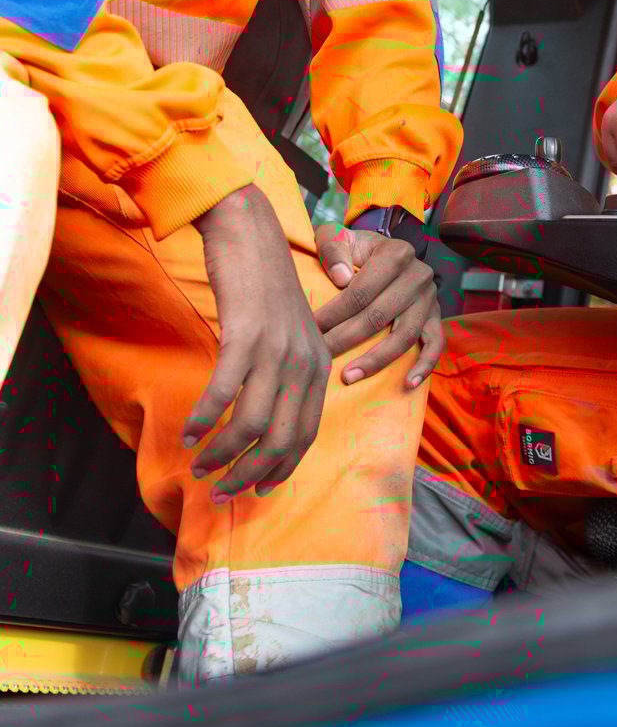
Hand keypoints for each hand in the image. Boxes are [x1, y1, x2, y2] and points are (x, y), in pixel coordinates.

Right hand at [186, 184, 330, 500]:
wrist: (249, 233)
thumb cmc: (264, 285)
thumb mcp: (292, 332)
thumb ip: (289, 372)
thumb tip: (268, 421)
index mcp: (319, 365)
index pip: (306, 436)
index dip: (280, 469)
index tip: (256, 489)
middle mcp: (304, 363)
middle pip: (280, 440)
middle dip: (248, 475)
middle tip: (220, 492)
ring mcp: (276, 351)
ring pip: (250, 426)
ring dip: (221, 455)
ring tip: (198, 467)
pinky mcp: (245, 337)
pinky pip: (222, 395)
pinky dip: (202, 420)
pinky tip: (187, 433)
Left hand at [314, 225, 443, 387]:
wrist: (383, 252)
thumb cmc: (355, 249)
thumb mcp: (340, 236)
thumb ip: (334, 247)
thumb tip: (340, 278)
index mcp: (396, 253)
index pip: (361, 291)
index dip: (333, 313)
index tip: (310, 330)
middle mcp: (418, 275)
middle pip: (379, 316)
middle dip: (345, 339)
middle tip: (320, 356)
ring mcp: (430, 299)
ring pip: (404, 335)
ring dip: (376, 360)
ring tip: (348, 376)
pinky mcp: (436, 317)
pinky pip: (436, 344)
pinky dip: (424, 365)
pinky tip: (408, 383)